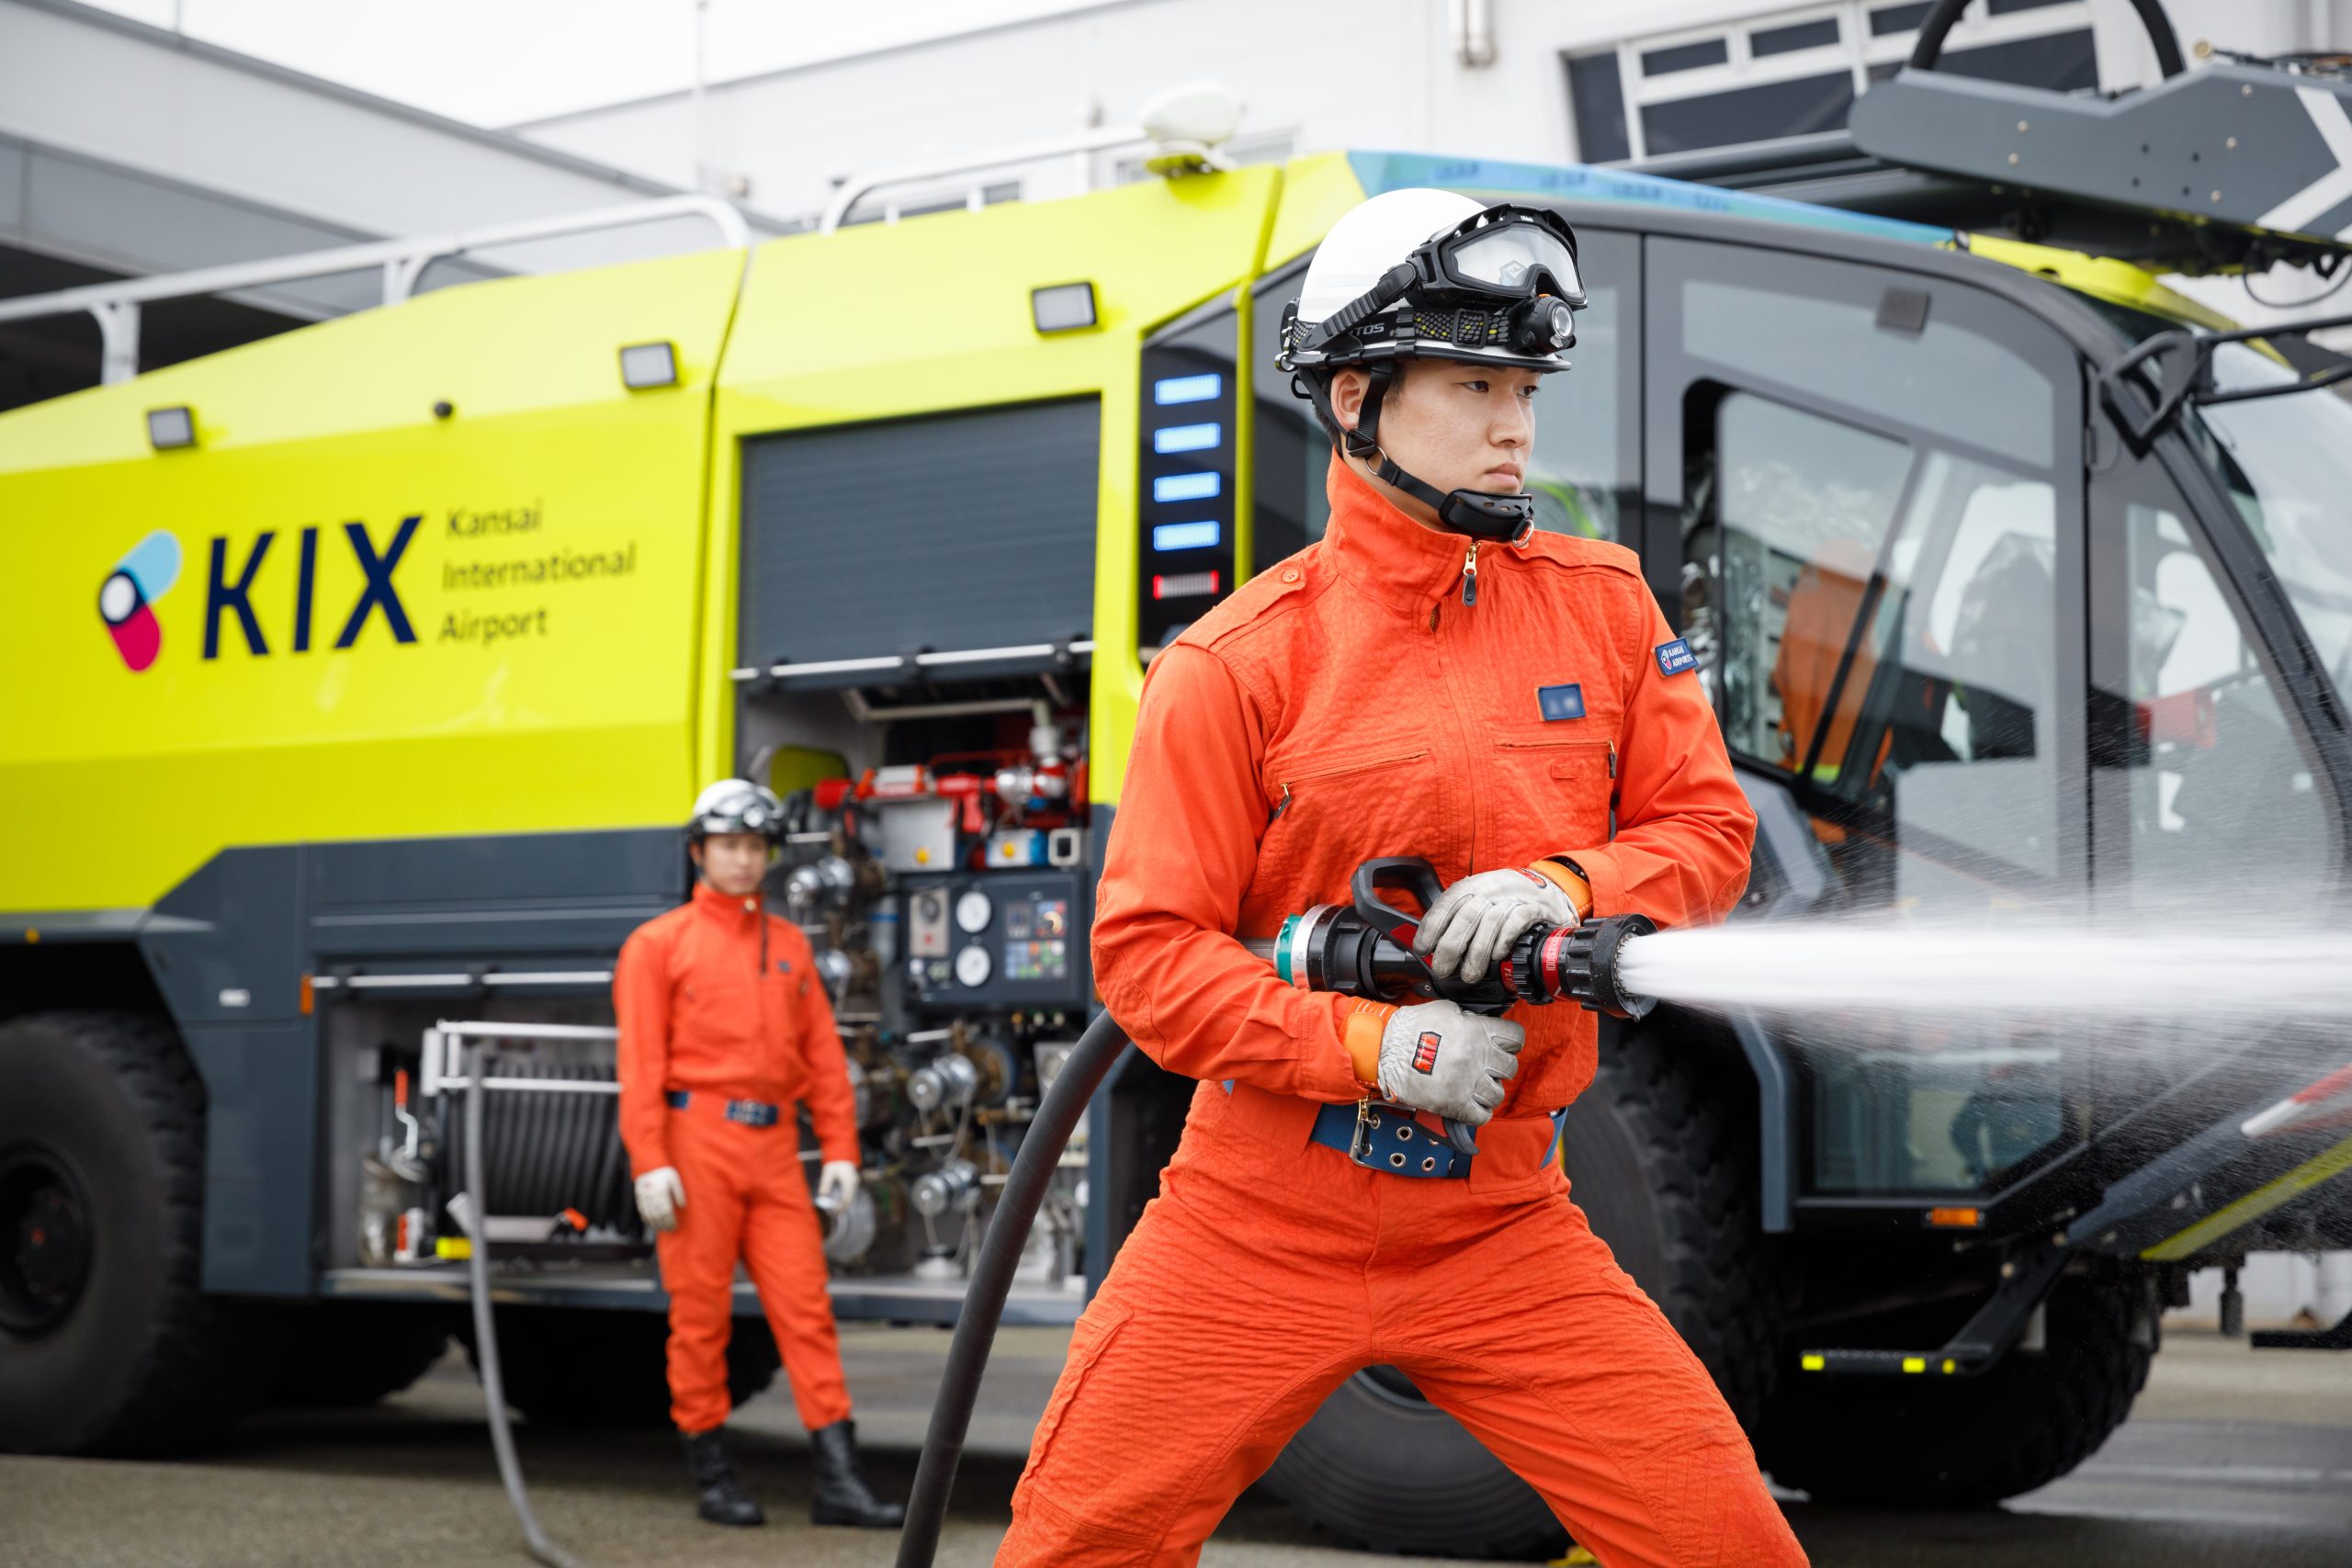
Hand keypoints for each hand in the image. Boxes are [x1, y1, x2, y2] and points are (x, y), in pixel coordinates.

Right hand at [634, 1166, 685, 1231]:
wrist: (649, 1164)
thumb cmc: (664, 1171)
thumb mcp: (675, 1178)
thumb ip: (679, 1192)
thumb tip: (682, 1206)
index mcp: (660, 1189)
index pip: (666, 1211)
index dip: (670, 1220)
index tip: (675, 1226)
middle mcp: (650, 1193)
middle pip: (658, 1215)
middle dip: (664, 1224)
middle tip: (670, 1229)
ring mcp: (643, 1196)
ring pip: (649, 1214)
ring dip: (656, 1223)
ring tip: (663, 1228)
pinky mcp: (638, 1196)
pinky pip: (642, 1211)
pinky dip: (647, 1219)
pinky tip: (653, 1223)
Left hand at [817, 1160, 860, 1211]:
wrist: (842, 1154)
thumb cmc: (835, 1163)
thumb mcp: (828, 1172)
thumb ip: (825, 1183)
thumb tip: (822, 1194)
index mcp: (848, 1181)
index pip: (846, 1197)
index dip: (841, 1206)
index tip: (835, 1212)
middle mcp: (853, 1182)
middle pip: (850, 1198)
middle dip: (844, 1207)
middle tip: (836, 1214)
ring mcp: (855, 1181)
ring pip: (852, 1196)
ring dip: (846, 1204)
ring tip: (838, 1211)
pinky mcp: (853, 1181)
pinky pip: (851, 1193)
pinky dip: (847, 1199)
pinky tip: (841, 1202)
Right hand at [1374, 1000, 1523, 1125]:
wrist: (1385, 1049)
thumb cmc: (1411, 1028)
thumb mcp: (1445, 1010)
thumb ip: (1469, 1018)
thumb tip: (1480, 1023)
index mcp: (1478, 1032)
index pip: (1516, 1038)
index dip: (1510, 1042)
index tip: (1503, 1046)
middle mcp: (1478, 1057)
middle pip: (1510, 1068)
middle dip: (1499, 1067)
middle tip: (1486, 1067)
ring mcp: (1468, 1082)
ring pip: (1497, 1094)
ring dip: (1488, 1091)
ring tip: (1475, 1087)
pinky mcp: (1455, 1104)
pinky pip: (1482, 1116)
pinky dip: (1479, 1112)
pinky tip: (1470, 1104)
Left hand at [1413, 866, 1578, 982]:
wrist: (1548, 890)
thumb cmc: (1506, 901)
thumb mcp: (1479, 902)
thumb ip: (1458, 919)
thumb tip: (1432, 946)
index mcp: (1473, 885)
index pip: (1447, 902)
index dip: (1432, 926)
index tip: (1423, 948)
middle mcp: (1491, 888)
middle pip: (1466, 916)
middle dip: (1450, 946)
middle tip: (1443, 969)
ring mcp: (1514, 897)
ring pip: (1490, 922)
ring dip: (1477, 952)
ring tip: (1469, 975)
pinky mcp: (1535, 907)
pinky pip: (1518, 920)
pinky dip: (1505, 939)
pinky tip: (1497, 956)